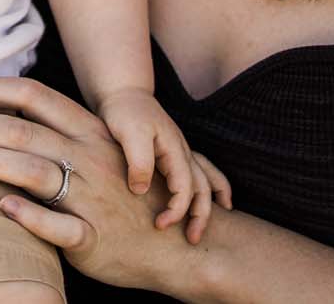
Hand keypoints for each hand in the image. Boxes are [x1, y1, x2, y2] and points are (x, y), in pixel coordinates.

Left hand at [0, 76, 233, 289]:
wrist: (175, 245)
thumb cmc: (127, 196)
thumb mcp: (99, 154)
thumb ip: (58, 135)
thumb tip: (2, 119)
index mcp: (88, 131)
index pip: (32, 96)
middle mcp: (88, 157)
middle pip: (20, 129)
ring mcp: (90, 197)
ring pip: (33, 170)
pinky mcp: (92, 237)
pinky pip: (58, 225)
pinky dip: (30, 215)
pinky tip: (2, 208)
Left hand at [95, 87, 216, 234]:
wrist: (122, 92)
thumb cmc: (125, 111)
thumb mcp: (129, 133)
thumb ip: (138, 160)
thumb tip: (141, 190)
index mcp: (174, 150)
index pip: (185, 187)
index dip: (177, 209)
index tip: (161, 225)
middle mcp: (182, 152)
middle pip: (202, 188)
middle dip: (201, 215)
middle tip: (194, 240)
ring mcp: (179, 152)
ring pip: (205, 180)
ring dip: (208, 203)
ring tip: (210, 224)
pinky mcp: (170, 154)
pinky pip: (196, 174)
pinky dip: (205, 188)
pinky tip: (201, 200)